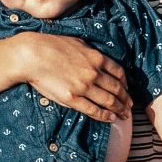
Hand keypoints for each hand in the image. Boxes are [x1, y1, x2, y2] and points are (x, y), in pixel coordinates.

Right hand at [7, 32, 130, 121]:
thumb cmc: (51, 46)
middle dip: (125, 99)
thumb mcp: (77, 43)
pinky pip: (94, 110)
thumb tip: (98, 59)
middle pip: (117, 89)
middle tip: (129, 106)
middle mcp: (94, 73)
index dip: (125, 84)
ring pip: (109, 101)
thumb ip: (90, 52)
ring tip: (123, 115)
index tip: (126, 89)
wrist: (32, 56)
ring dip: (119, 110)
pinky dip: (105, 116)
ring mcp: (84, 87)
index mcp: (96, 57)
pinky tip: (110, 118)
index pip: (118, 73)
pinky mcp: (72, 98)